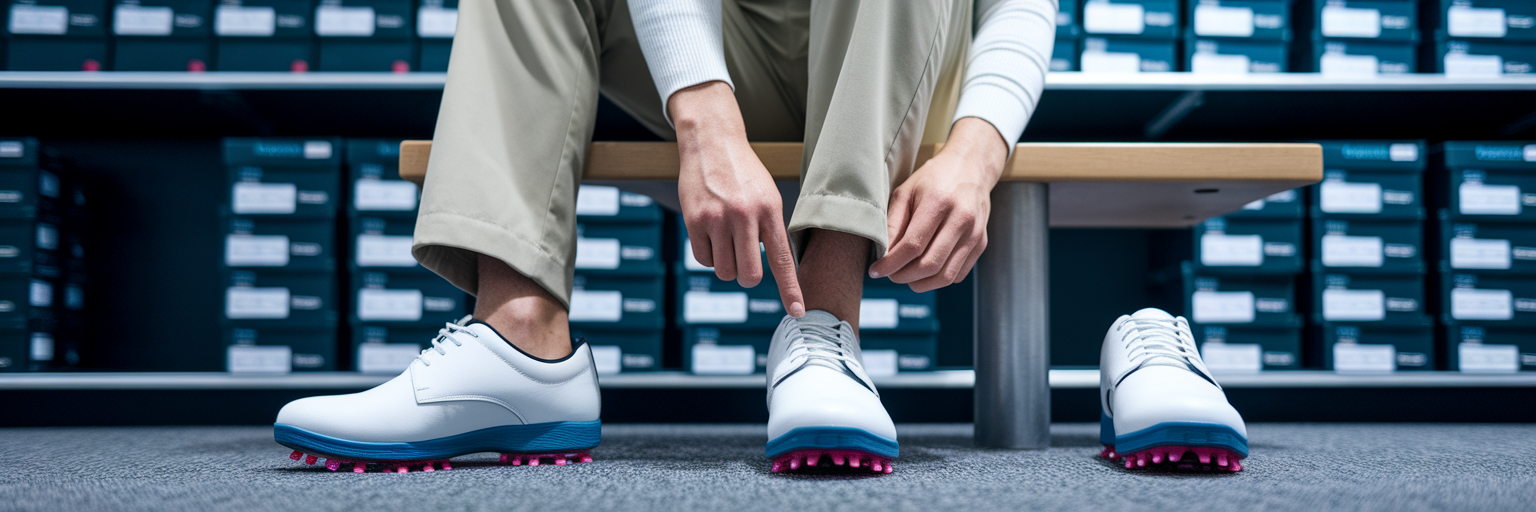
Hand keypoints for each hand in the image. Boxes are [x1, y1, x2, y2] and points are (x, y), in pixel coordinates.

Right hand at [671, 81, 805, 316]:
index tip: (798, 312)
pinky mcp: (694, 220)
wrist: (711, 142)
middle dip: (748, 276)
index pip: (782, 259)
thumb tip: (770, 268)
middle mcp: (744, 216)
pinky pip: (703, 259)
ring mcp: (717, 219)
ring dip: (727, 266)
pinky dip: (709, 256)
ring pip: (724, 271)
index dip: (790, 289)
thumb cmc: (743, 173)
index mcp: (769, 210)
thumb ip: (770, 229)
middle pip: (749, 274)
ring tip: (728, 242)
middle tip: (746, 262)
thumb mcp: (767, 195)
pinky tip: (712, 235)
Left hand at [869, 117, 1007, 292]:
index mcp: (938, 203)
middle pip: (929, 265)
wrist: (971, 167)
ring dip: (920, 284)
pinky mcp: (981, 243)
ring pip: (945, 276)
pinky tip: (924, 271)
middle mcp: (961, 220)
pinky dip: (938, 280)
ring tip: (905, 276)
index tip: (875, 271)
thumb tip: (882, 255)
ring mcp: (975, 234)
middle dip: (903, 276)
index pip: (912, 245)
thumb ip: (892, 223)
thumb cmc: (933, 179)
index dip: (891, 263)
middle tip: (890, 274)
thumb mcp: (905, 192)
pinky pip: (957, 274)